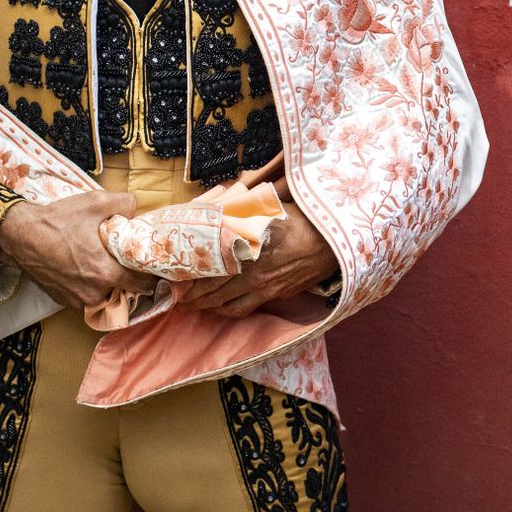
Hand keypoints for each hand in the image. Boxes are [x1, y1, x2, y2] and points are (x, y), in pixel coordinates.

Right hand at [0, 192, 152, 308]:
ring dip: (110, 284)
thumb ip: (125, 203)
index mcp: (104, 272)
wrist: (19, 234)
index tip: (155, 267)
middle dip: (131, 278)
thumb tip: (138, 207)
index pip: (142, 284)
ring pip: (106, 295)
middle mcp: (92, 292)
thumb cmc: (57, 220)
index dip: (151, 275)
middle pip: (125, 291)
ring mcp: (76, 299)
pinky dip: (92, 287)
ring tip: (108, 264)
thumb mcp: (95, 202)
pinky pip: (87, 297)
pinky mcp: (63, 300)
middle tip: (131, 262)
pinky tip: (88, 270)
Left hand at [178, 201, 336, 317]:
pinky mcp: (276, 295)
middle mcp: (254, 270)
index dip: (189, 273)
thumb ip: (245, 209)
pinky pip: (244, 308)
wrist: (337, 241)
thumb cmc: (305, 220)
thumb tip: (220, 201)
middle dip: (191, 294)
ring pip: (225, 303)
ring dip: (205, 305)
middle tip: (174, 294)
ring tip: (191, 303)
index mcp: (249, 246)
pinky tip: (218, 307)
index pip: (210, 265)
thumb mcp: (272, 208)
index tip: (173, 274)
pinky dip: (226, 310)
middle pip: (213, 288)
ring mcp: (265, 286)